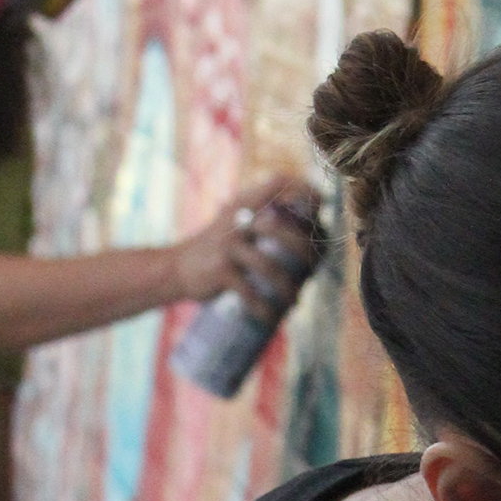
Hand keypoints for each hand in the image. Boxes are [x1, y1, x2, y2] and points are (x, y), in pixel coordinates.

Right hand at [171, 175, 320, 316]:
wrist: (176, 269)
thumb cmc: (220, 249)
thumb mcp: (238, 223)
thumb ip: (266, 217)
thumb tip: (316, 235)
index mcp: (244, 202)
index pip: (279, 183)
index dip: (306, 191)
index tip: (323, 208)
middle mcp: (237, 219)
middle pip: (282, 229)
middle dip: (305, 252)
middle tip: (314, 270)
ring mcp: (227, 244)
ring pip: (269, 266)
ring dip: (288, 288)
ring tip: (295, 300)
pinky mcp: (219, 271)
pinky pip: (249, 292)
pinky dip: (264, 308)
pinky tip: (273, 318)